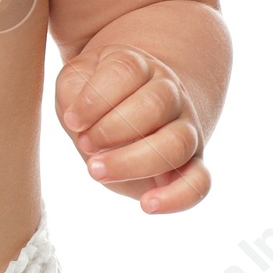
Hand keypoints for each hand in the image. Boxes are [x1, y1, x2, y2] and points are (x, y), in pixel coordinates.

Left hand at [55, 45, 208, 212]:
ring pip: (177, 143)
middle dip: (112, 128)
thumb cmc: (94, 100)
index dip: (95, 97)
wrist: (127, 116)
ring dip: (132, 161)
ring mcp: (186, 129)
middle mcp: (170, 94)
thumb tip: (78, 118)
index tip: (72, 120)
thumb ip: (73, 91)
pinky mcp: (192, 165)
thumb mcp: (75, 84)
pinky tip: (146, 205)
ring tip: (96, 171)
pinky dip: (178, 197)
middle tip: (84, 144)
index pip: (126, 71)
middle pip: (156, 104)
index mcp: (140, 68)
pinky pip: (200, 182)